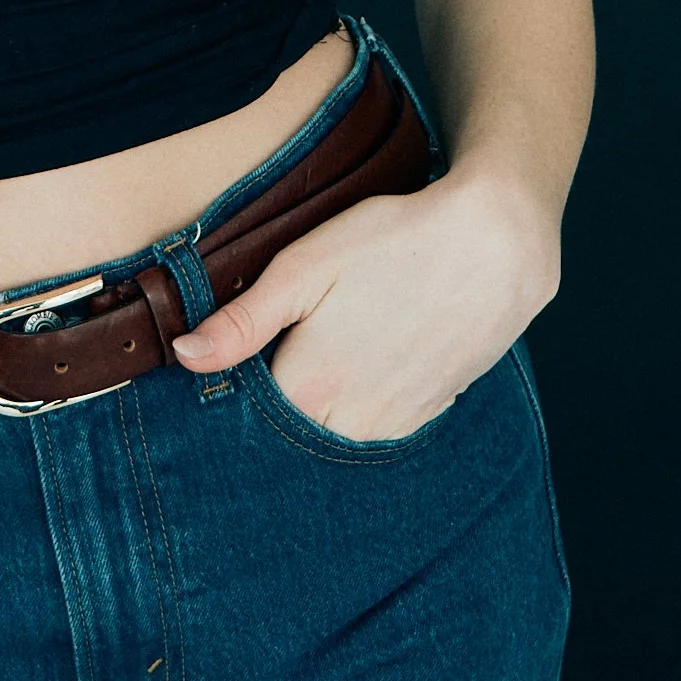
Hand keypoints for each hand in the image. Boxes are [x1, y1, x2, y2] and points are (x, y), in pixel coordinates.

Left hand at [168, 166, 560, 441]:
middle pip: (298, 436)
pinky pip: (386, 429)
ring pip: (342, 437)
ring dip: (329, 411)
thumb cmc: (394, 243)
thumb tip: (185, 356)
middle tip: (291, 350)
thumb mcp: (306, 267)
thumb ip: (243, 320)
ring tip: (334, 354)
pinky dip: (369, 409)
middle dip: (285, 407)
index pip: (254, 421)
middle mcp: (355, 421)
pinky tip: (372, 363)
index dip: (239, 394)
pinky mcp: (434, 410)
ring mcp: (399, 421)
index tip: (240, 363)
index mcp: (313, 387)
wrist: (495, 245)